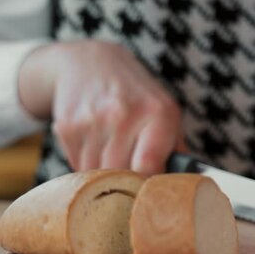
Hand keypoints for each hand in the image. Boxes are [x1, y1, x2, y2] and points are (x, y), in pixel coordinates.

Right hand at [18, 40, 185, 174]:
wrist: (91, 63)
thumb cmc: (138, 96)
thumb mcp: (166, 112)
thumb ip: (177, 149)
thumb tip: (186, 184)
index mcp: (158, 113)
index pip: (149, 166)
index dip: (148, 186)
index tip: (148, 190)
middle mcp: (124, 113)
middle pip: (122, 174)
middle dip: (126, 181)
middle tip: (130, 175)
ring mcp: (93, 119)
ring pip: (98, 173)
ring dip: (104, 175)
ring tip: (112, 156)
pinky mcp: (68, 127)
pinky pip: (78, 165)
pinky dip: (86, 165)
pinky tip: (95, 147)